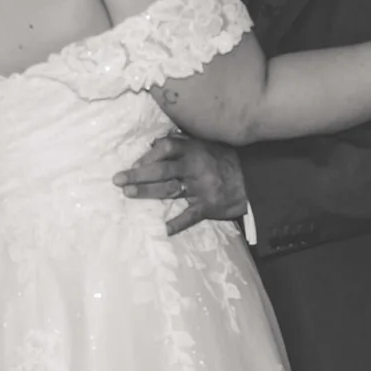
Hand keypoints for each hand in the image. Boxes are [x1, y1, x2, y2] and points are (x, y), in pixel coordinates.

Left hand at [114, 135, 247, 236]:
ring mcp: (202, 187)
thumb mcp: (206, 145)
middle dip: (138, 175)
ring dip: (147, 193)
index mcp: (194, 150)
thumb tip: (152, 141)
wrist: (252, 182)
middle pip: (162, 170)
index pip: (166, 148)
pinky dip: (177, 224)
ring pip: (170, 190)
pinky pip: (190, 216)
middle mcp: (195, 167)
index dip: (148, 155)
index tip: (134, 164)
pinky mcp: (208, 206)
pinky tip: (164, 229)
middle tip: (118, 180)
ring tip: (128, 193)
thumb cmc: (224, 162)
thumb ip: (181, 143)